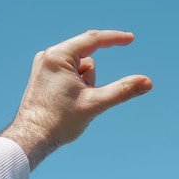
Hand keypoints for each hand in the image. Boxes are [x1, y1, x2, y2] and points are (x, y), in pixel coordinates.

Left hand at [0, 30, 151, 169]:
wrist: (30, 139)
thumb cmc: (58, 121)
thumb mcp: (95, 104)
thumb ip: (122, 90)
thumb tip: (147, 82)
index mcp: (58, 56)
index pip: (92, 40)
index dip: (114, 38)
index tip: (131, 39)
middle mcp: (48, 56)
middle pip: (87, 58)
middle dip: (91, 80)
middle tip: (83, 100)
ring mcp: (44, 66)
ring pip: (80, 68)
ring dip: (84, 84)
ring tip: (70, 104)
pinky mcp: (44, 76)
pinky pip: (70, 74)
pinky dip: (76, 85)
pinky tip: (65, 103)